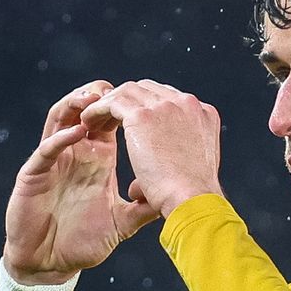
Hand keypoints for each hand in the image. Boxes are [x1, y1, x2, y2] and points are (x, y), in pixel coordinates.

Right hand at [2, 80, 160, 284]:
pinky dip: (61, 138)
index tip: (141, 100)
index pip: (110, 123)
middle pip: (84, 112)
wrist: (50, 264)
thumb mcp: (122, 224)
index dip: (122, 107)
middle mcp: (75, 155)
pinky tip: (79, 132)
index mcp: (97, 160)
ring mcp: (53, 162)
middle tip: (115, 89)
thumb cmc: (82, 243)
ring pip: (59, 120)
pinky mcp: (34, 175)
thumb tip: (176, 201)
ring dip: (75, 105)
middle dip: (99, 96)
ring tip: (94, 99)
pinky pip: (46, 149)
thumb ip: (145, 209)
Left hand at [79, 80, 223, 216]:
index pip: (168, 99)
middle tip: (107, 119)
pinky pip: (113, 102)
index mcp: (202, 114)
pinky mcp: (142, 116)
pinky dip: (98, 109)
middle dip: (125, 102)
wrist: (192, 200)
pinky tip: (88, 122)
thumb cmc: (191, 196)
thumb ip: (168, 167)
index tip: (129, 122)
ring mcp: (165, 106)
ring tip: (92, 121)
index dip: (146, 108)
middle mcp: (186, 103)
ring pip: (128, 92)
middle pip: (147, 90)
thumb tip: (140, 184)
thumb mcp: (191, 171)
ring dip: (109, 104)